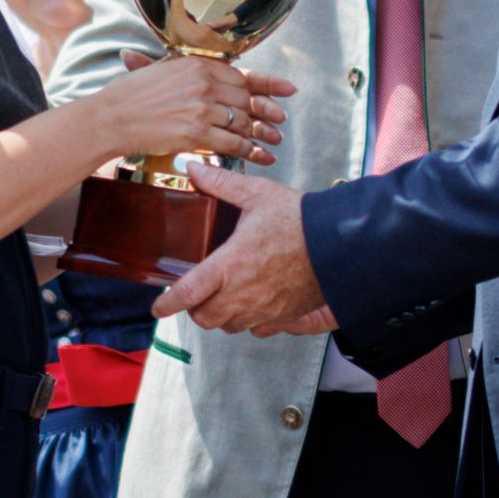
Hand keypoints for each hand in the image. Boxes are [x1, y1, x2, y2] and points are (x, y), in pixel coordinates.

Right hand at [99, 52, 293, 165]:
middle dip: (267, 113)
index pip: (242, 75)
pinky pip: (231, 143)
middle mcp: (203, 83)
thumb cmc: (130, 95)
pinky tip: (257, 156)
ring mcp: (201, 108)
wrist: (111, 118)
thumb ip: (188, 71)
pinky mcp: (196, 132)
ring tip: (272, 142)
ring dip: (260, 134)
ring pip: (242, 122)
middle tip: (280, 123)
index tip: (288, 91)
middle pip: (246, 99)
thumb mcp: (161, 70)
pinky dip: (247, 151)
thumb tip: (206, 72)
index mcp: (197, 64)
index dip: (269, 85)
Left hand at [152, 163, 330, 333]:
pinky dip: (247, 320)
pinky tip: (251, 302)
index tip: (158, 306)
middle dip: (195, 309)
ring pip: (228, 326)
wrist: (340, 243)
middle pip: (204, 317)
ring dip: (220, 315)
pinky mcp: (282, 317)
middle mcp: (243, 293)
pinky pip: (255, 329)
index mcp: (230, 264)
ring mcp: (263, 309)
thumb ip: (221, 184)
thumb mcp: (257, 194)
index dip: (166, 304)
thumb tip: (193, 168)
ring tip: (223, 296)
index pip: (187, 293)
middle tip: (196, 294)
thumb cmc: (299, 219)